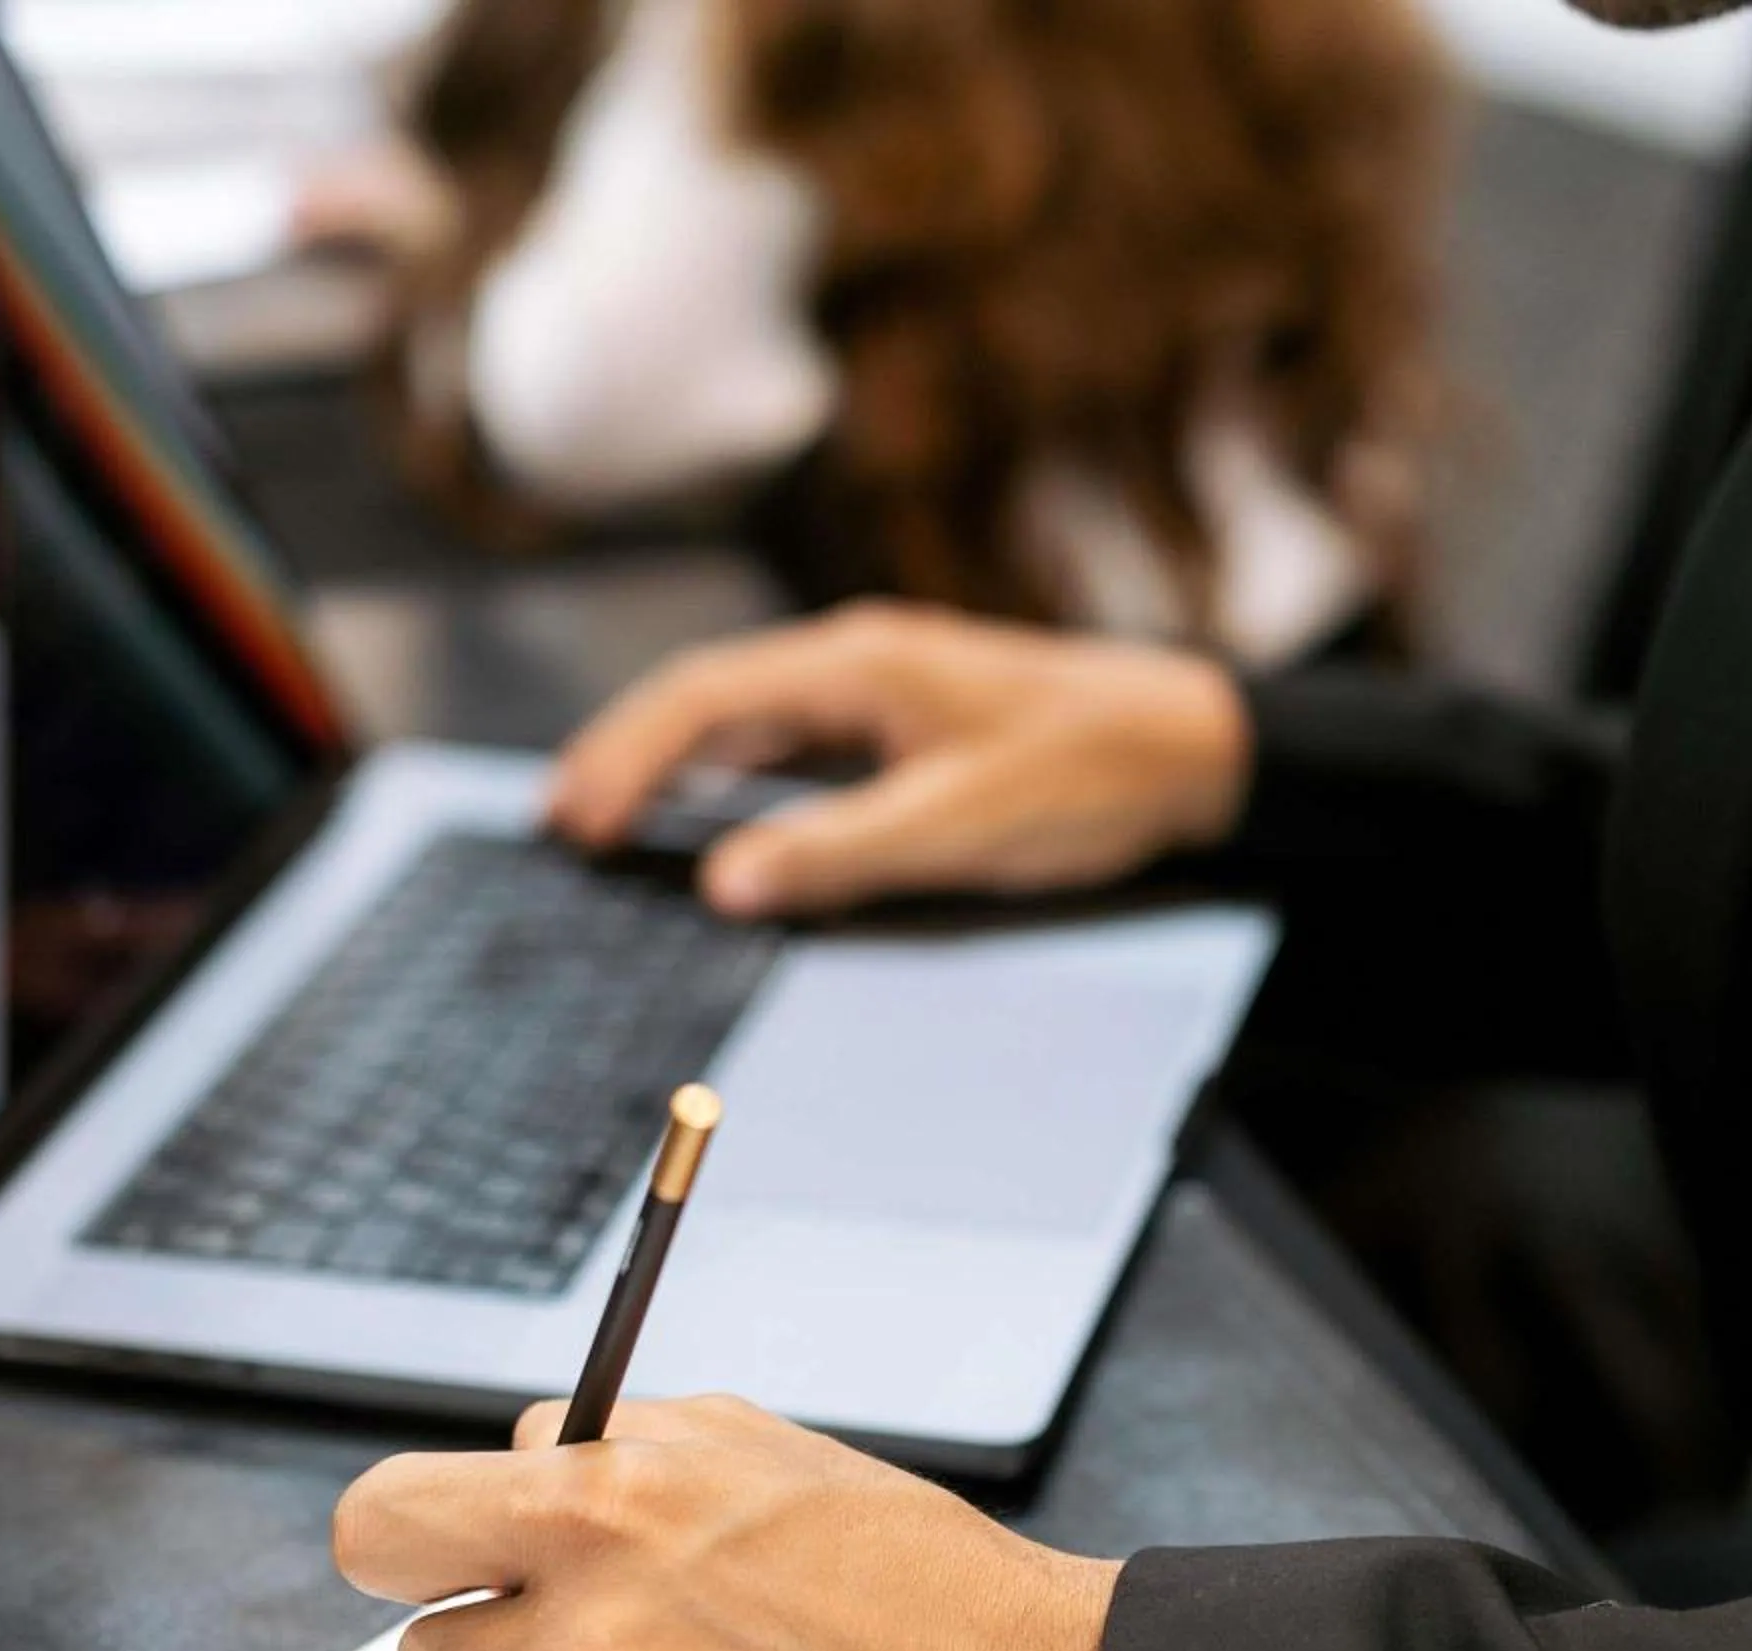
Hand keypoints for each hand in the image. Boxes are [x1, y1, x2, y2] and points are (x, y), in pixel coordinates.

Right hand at [542, 602, 1252, 919]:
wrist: (1192, 747)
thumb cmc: (1090, 775)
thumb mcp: (962, 824)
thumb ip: (840, 852)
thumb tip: (723, 884)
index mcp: (858, 665)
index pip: (704, 698)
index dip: (625, 756)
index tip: (574, 820)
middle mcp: (854, 666)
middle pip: (705, 702)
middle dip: (623, 758)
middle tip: (560, 827)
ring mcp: (875, 695)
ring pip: (742, 726)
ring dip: (669, 770)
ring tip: (605, 826)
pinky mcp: (898, 730)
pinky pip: (788, 751)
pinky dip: (728, 784)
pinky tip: (706, 825)